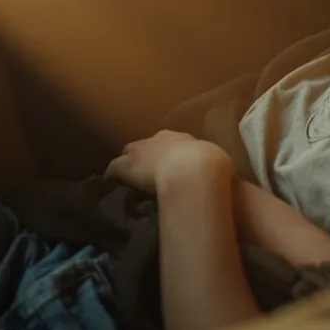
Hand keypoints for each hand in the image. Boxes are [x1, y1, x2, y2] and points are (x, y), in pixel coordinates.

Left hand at [104, 130, 231, 194]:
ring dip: (128, 168)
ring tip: (129, 185)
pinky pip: (113, 170)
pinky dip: (113, 179)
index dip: (165, 156)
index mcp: (180, 139)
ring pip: (127, 156)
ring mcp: (140, 151)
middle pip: (143, 146)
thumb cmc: (210, 168)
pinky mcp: (125, 166)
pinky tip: (112, 190)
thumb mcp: (214, 165)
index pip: (166, 144)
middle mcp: (158, 140)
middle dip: (144, 158)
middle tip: (147, 176)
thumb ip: (209, 168)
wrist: (194, 171)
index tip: (167, 168)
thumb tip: (217, 179)